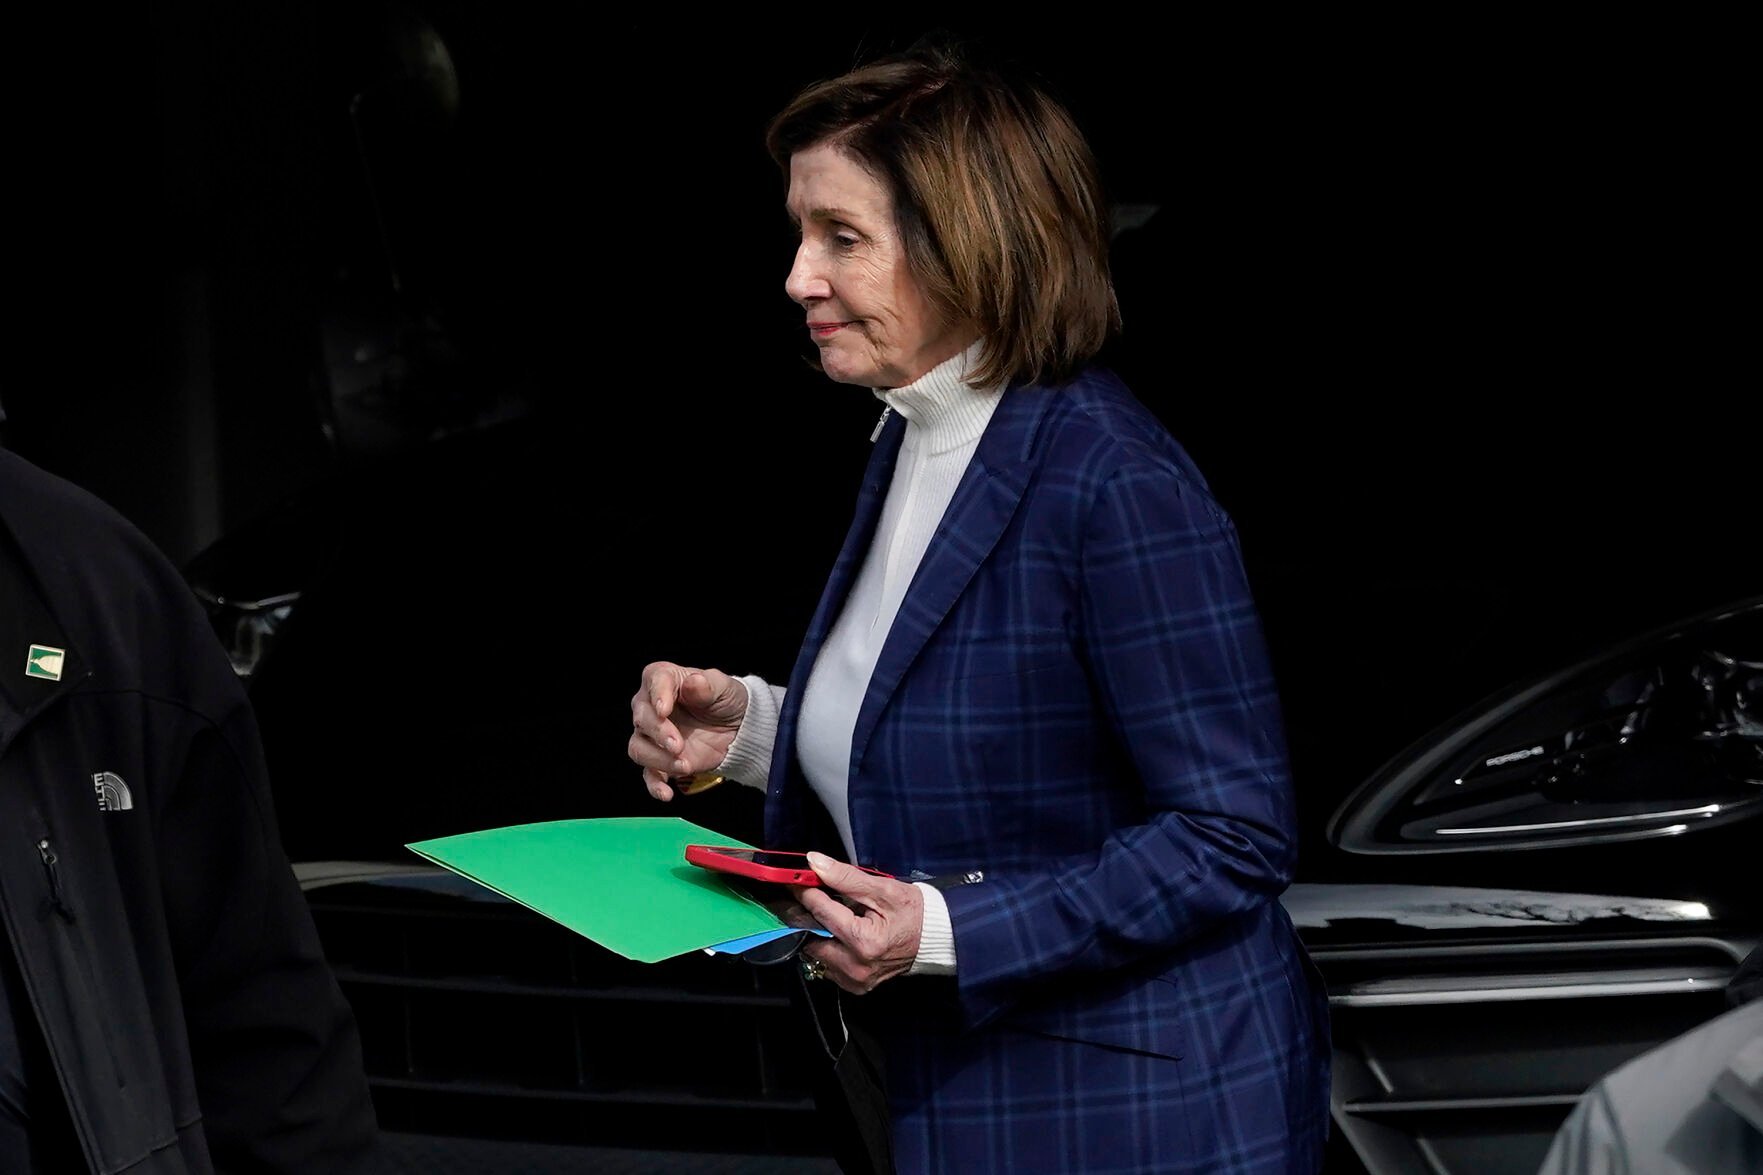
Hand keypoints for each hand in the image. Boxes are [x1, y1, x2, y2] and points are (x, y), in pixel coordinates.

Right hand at [628, 662, 746, 800]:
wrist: (739, 728)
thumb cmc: (726, 700)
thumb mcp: (724, 687)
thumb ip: (708, 684)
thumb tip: (694, 682)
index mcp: (665, 679)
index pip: (653, 680)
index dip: (657, 695)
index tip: (664, 709)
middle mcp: (652, 707)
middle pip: (641, 718)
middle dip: (658, 732)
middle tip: (678, 744)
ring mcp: (654, 736)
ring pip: (638, 748)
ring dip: (658, 759)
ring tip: (684, 764)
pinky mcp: (661, 760)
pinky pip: (649, 775)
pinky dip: (655, 786)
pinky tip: (666, 793)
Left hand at [794, 852, 922, 993]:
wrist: (935, 938)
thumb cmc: (913, 912)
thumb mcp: (883, 888)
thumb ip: (845, 877)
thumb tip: (815, 863)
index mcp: (864, 941)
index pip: (821, 912)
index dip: (805, 892)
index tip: (794, 880)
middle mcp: (857, 966)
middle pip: (812, 938)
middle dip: (809, 916)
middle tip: (812, 898)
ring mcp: (856, 980)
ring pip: (816, 955)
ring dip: (817, 934)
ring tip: (832, 917)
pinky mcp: (856, 986)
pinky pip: (827, 967)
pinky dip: (828, 950)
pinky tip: (840, 936)